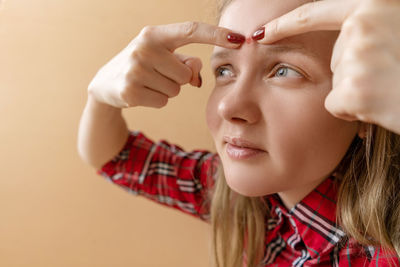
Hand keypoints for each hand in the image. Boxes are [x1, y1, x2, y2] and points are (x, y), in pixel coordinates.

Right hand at [88, 22, 243, 108]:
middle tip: (158, 75)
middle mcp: (144, 47)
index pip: (191, 30)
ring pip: (177, 89)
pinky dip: (157, 101)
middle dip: (178, 79)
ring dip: (168, 90)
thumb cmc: (142, 66)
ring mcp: (136, 68)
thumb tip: (197, 76)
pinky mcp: (130, 90)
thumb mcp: (162, 56)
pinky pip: (164, 101)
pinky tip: (142, 93)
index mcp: (155, 34)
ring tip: (148, 83)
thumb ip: (185, 62)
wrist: (105, 83)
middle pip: (186, 73)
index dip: (217, 35)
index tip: (241, 39)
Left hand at [255, 0, 399, 134]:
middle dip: (352, 72)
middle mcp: (364, 25)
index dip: (285, 23)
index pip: (316, 13)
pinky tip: (378, 107)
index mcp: (375, 7)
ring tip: (389, 90)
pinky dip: (352, 111)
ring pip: (335, 82)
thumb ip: (368, 33)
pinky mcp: (355, 88)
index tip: (259, 32)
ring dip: (356, 91)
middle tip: (387, 76)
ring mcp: (358, 56)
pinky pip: (336, 104)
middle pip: (334, 57)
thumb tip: (341, 41)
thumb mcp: (396, 35)